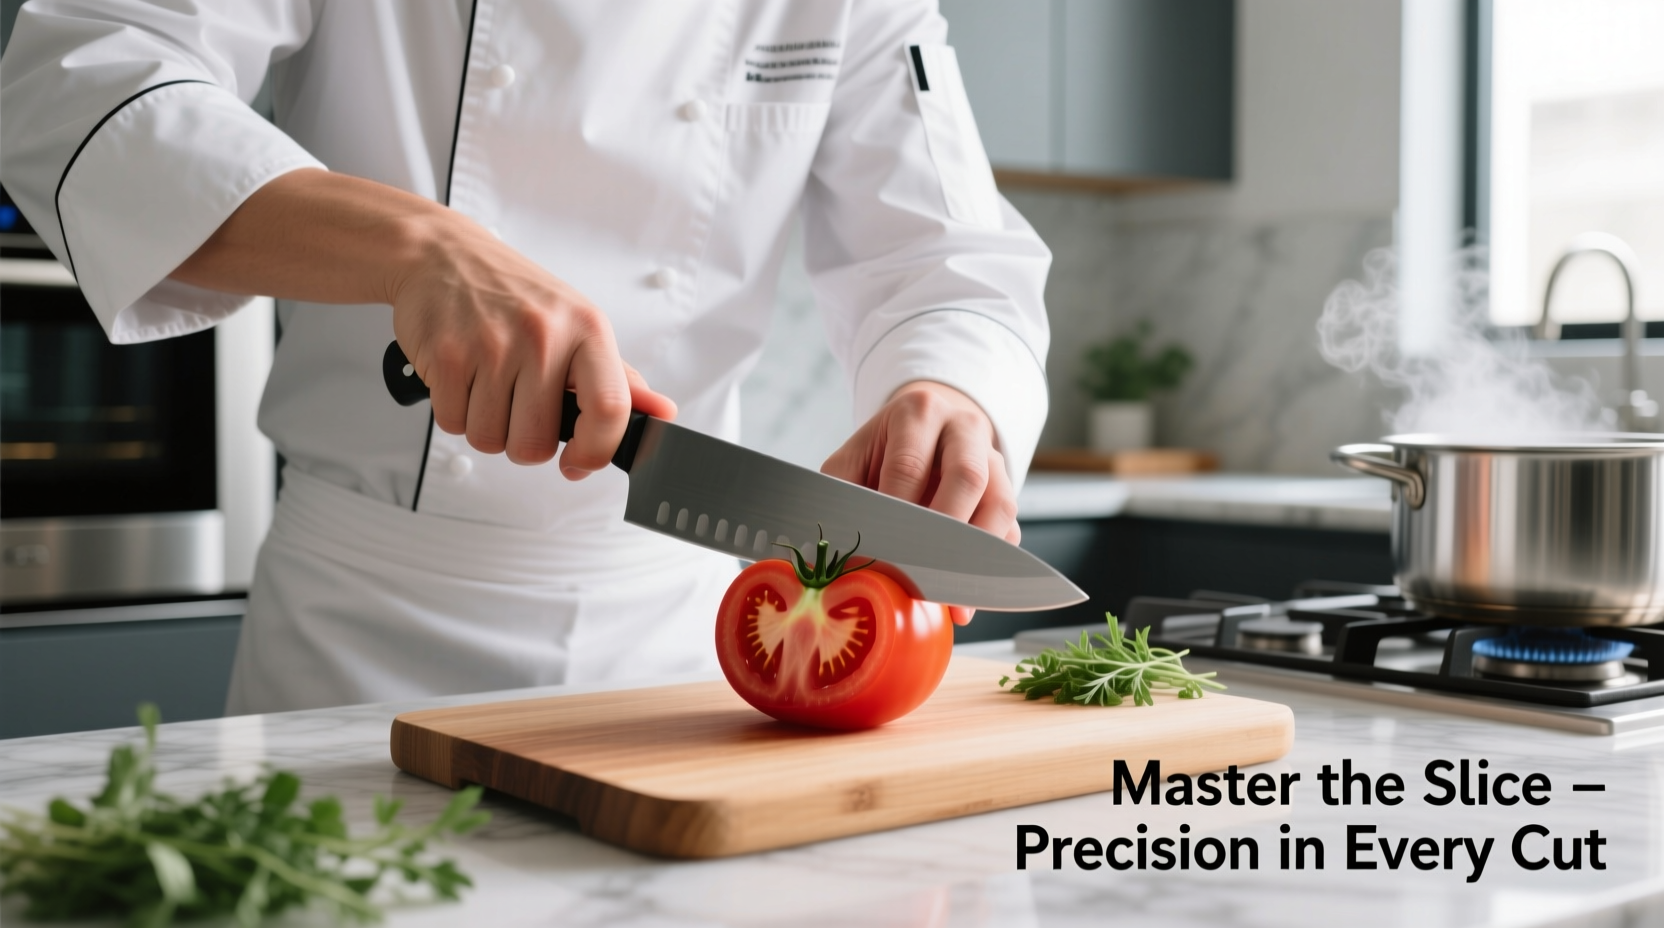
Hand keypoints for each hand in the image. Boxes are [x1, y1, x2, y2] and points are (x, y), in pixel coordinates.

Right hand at [386, 217, 674, 474]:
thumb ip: (617, 377)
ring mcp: (492, 345)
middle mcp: (542, 336)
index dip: (596, 452)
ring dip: (487, 426)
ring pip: (490, 440)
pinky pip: (453, 423)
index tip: (578, 462)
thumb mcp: (577, 324)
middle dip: (524, 442)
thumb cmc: (515, 294)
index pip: (609, 409)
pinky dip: (455, 412)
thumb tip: (661, 414)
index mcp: (586, 329)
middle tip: (519, 408)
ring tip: (488, 385)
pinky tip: (463, 378)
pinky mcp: (446, 356)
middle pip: (536, 444)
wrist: (441, 253)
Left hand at [821, 382, 1015, 624]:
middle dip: (944, 531)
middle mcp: (964, 429)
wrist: (925, 431)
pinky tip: (965, 597)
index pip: (910, 465)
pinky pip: (1010, 530)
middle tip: (920, 571)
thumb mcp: (853, 460)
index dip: (897, 512)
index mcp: (919, 413)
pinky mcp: (1008, 491)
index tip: (882, 551)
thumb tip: (834, 549)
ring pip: (1000, 505)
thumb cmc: (883, 452)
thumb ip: (840, 496)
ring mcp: (993, 459)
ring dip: (975, 554)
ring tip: (949, 594)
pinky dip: (989, 567)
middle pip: (967, 478)